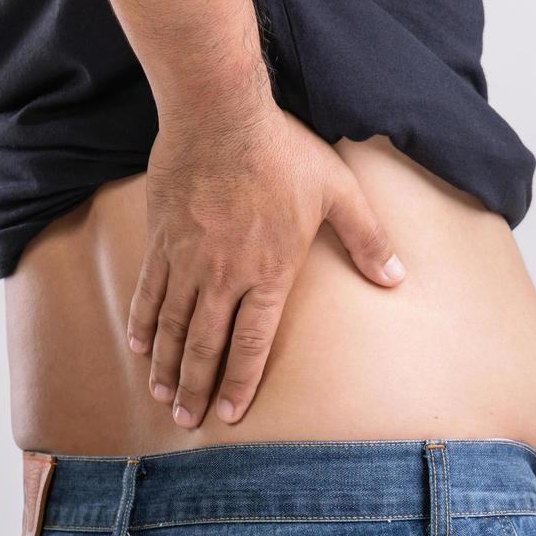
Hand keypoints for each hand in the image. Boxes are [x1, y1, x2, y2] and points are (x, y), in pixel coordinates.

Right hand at [126, 91, 404, 427]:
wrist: (220, 115)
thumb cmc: (283, 152)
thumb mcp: (339, 192)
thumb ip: (368, 239)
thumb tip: (397, 277)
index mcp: (269, 271)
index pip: (252, 342)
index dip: (240, 382)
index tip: (230, 414)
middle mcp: (224, 274)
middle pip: (206, 344)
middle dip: (196, 387)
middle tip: (188, 421)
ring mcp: (188, 258)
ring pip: (172, 325)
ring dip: (166, 366)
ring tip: (162, 397)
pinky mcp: (162, 238)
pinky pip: (148, 291)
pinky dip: (142, 323)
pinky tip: (137, 346)